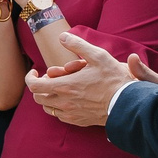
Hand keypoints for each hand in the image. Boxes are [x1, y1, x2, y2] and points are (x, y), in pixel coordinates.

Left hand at [26, 32, 157, 127]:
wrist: (127, 103)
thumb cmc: (113, 79)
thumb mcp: (98, 55)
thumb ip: (78, 45)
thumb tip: (62, 36)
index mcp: (65, 86)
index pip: (34, 86)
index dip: (30, 78)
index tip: (35, 71)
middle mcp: (64, 102)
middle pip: (38, 98)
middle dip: (40, 86)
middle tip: (52, 78)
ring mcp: (70, 114)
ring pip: (48, 108)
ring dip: (49, 97)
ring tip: (60, 87)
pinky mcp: (78, 121)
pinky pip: (60, 116)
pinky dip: (59, 107)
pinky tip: (70, 99)